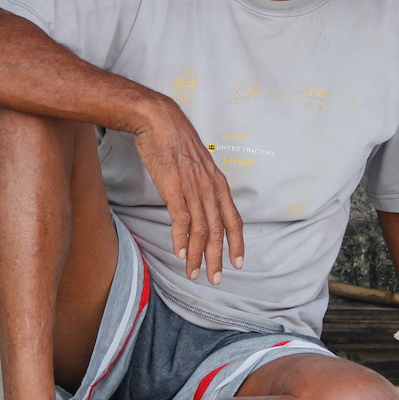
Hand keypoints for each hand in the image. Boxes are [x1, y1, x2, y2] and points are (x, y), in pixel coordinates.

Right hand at [132, 97, 243, 282]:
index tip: (238, 262)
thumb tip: (198, 203)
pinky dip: (181, 238)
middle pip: (218, 230)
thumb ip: (201, 185)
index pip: (233, 219)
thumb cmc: (175, 141)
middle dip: (217, 257)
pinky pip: (181, 219)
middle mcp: (209, 188)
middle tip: (215, 279)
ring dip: (197, 255)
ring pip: (200, 229)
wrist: (159, 120)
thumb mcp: (197, 165)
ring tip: (193, 272)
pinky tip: (179, 253)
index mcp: (217, 183)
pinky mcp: (174, 187)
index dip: (237, 243)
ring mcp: (192, 188)